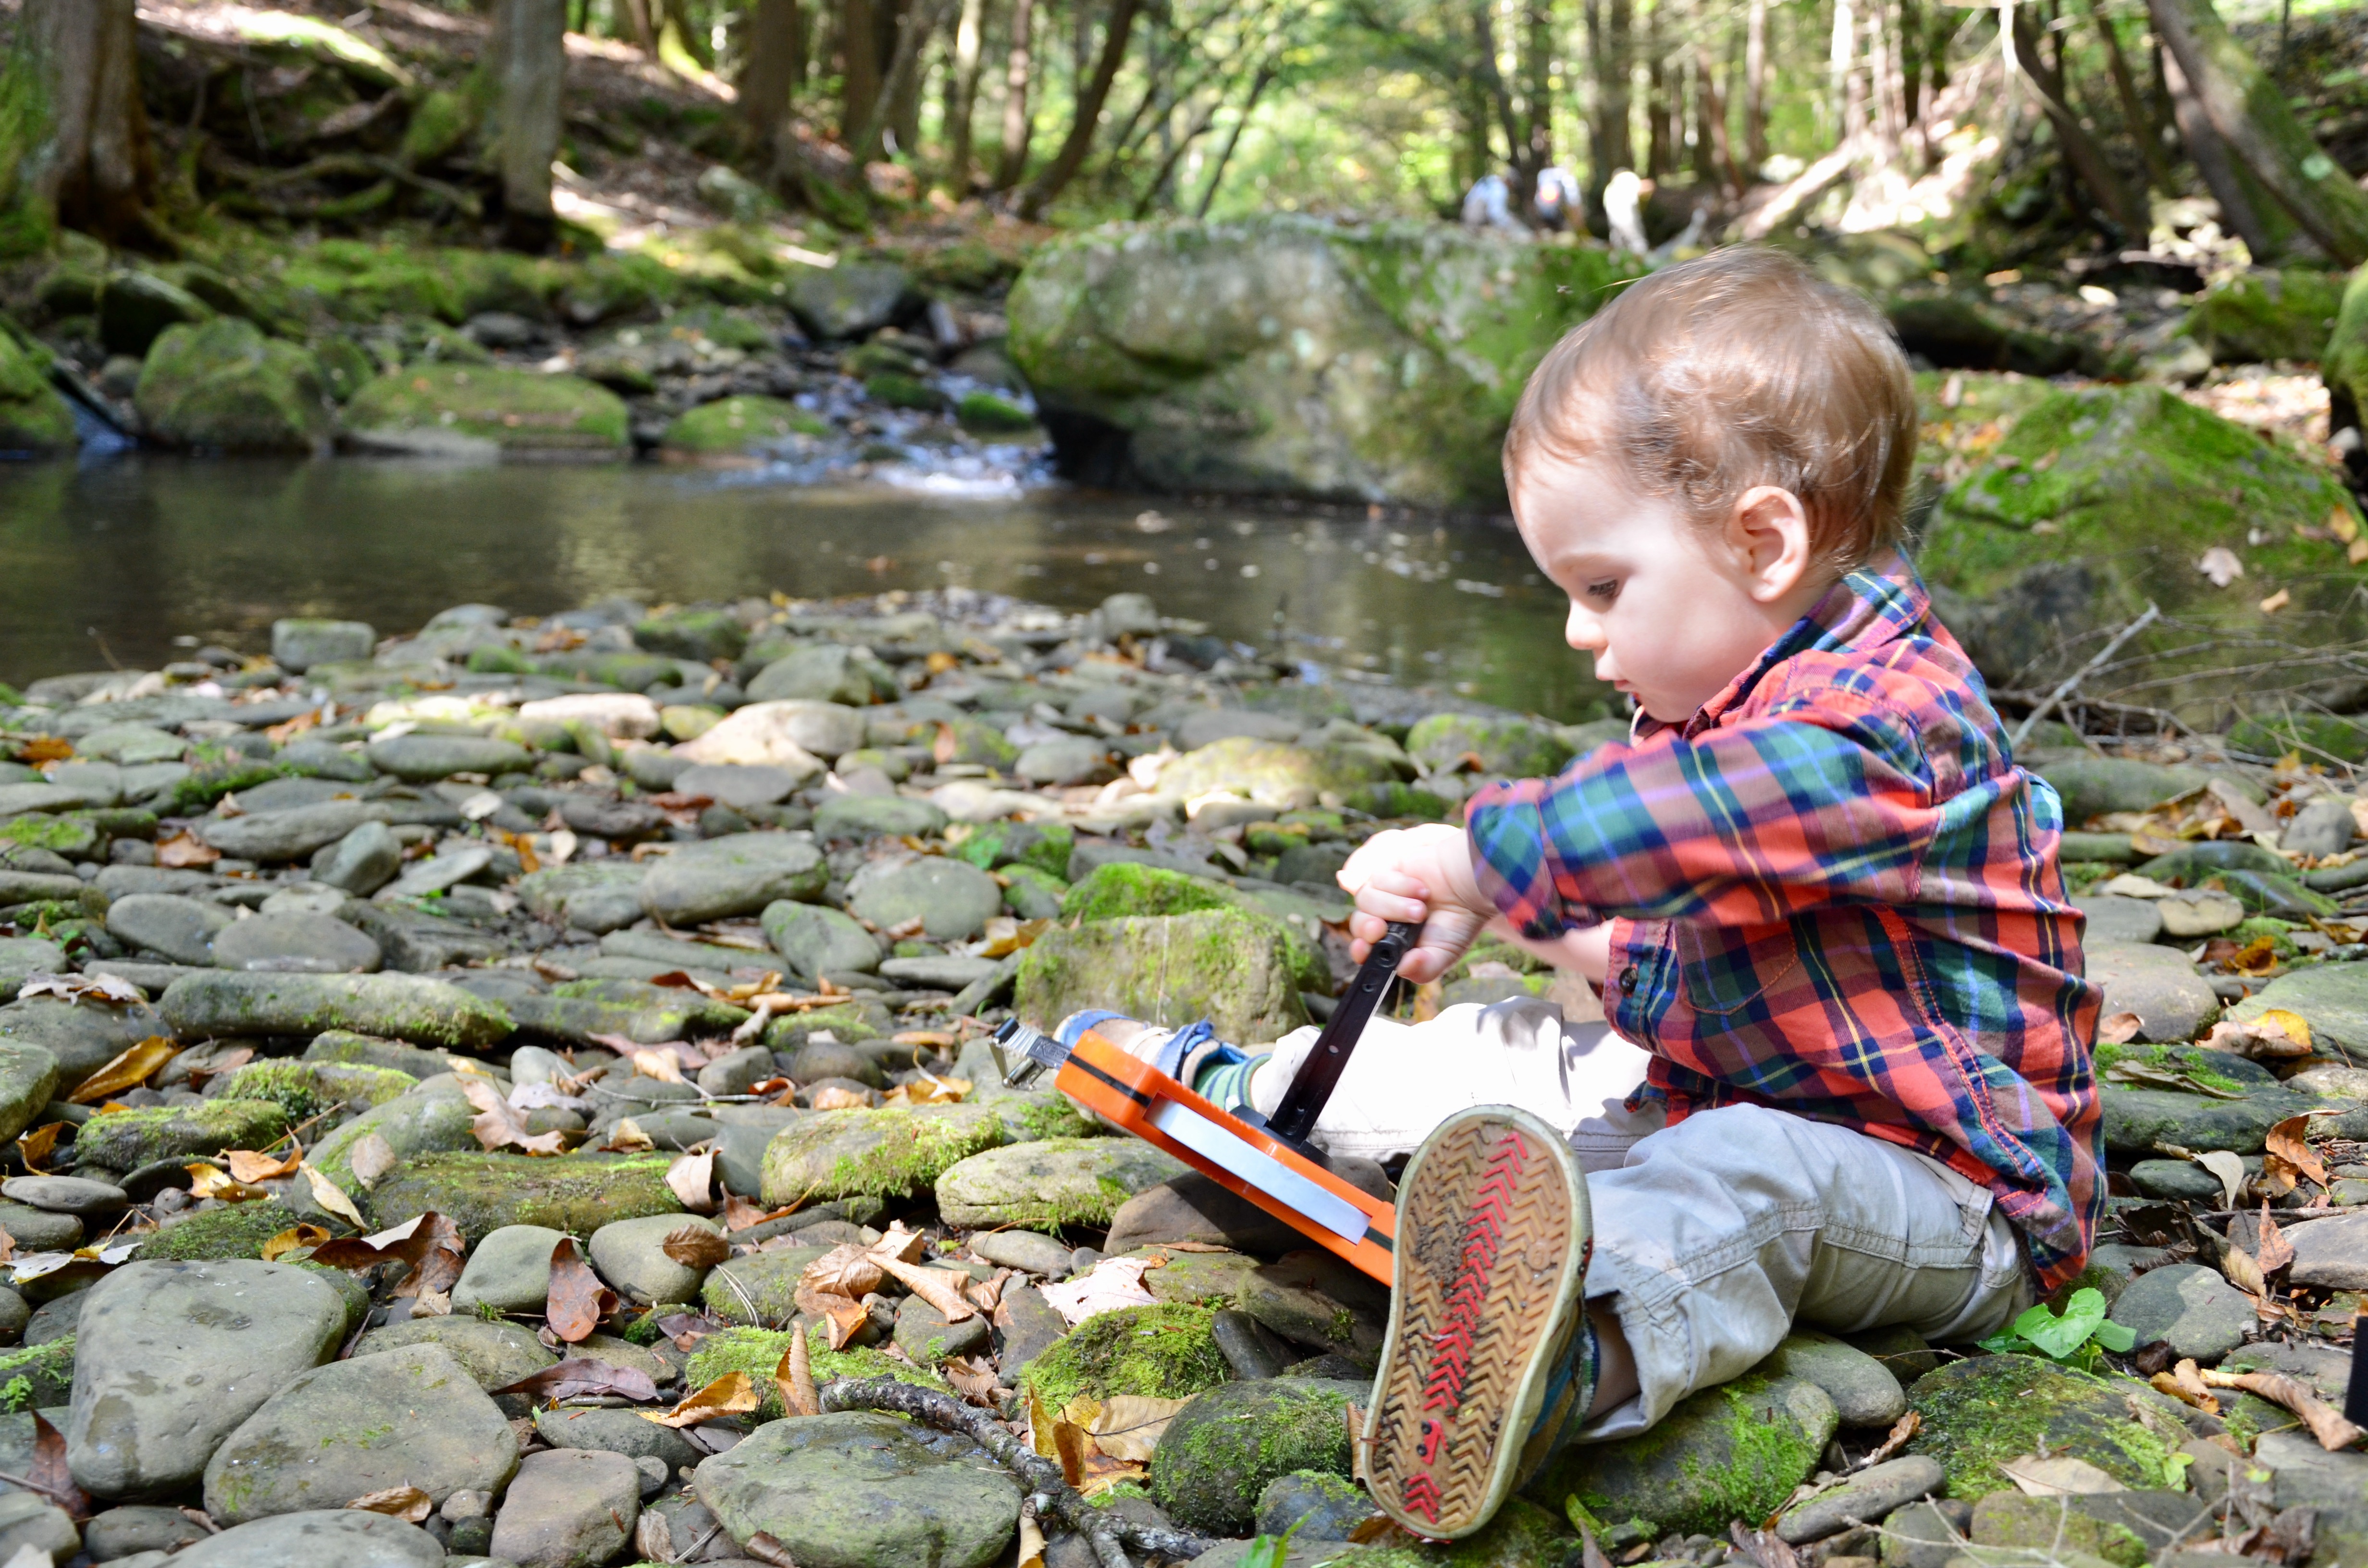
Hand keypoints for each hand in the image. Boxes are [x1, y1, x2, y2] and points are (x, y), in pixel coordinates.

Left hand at [1336, 824, 1493, 983]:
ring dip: (1393, 907)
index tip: (1363, 949)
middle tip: (1381, 928)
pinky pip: (1377, 878)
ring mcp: (1384, 892)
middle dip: (1368, 928)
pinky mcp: (1388, 869)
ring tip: (1420, 909)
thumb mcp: (1445, 954)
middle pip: (1358, 923)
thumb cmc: (1459, 921)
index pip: (1364, 948)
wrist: (1473, 886)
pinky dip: (1400, 885)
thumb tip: (1402, 969)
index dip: (1359, 950)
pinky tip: (1422, 889)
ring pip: (1365, 900)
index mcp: (1393, 941)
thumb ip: (1424, 969)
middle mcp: (1385, 917)